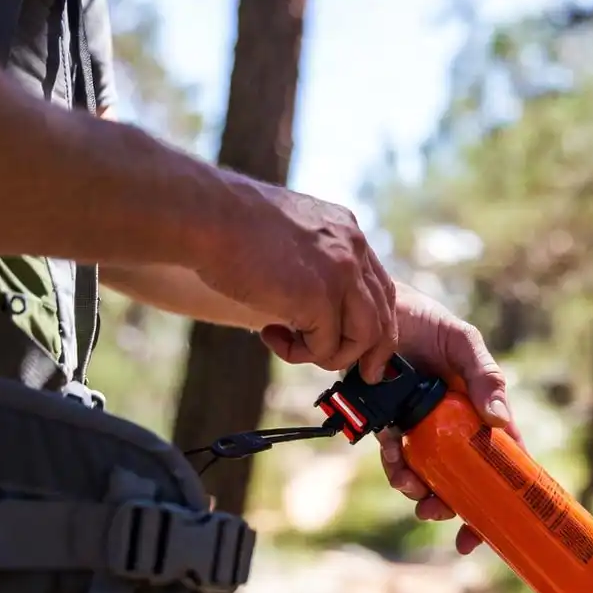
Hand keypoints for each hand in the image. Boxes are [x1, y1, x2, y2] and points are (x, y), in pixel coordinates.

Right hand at [196, 177, 397, 383]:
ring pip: (364, 338)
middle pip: (383, 316)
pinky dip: (298, 354)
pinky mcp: (319, 298)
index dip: (377, 322)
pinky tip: (270, 334)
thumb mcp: (290, 235)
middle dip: (373, 353)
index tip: (366, 347)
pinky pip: (326, 348)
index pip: (380, 287)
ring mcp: (340, 274)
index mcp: (347, 231)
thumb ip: (312, 262)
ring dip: (331, 356)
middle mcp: (353, 250)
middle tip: (364, 375)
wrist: (208, 216)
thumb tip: (313, 304)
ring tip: (293, 347)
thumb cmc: (230, 226)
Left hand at [376, 283, 524, 554]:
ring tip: (411, 488)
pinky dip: (396, 464)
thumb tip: (500, 423)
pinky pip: (397, 458)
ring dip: (420, 490)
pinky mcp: (391, 427)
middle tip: (435, 513)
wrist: (373, 310)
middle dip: (453, 505)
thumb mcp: (462, 343)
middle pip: (464, 478)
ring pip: (428, 475)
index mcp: (481, 410)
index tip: (496, 527)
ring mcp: (423, 430)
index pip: (504, 458)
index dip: (506, 496)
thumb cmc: (425, 321)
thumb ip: (485, 377)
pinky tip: (392, 451)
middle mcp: (455, 425)